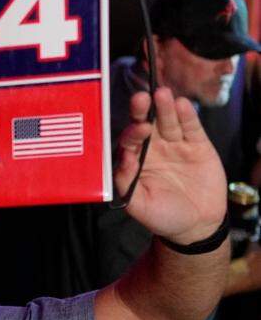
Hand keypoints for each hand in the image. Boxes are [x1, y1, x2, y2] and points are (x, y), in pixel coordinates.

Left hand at [116, 88, 226, 243]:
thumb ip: (127, 182)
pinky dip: (187, 116)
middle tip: (142, 98)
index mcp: (135, 160)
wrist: (195, 224)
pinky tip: (182, 104)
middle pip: (145, 124)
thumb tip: (123, 159)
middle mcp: (153, 149)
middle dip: (142, 111)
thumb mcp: (139, 204)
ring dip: (164, 107)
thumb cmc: (162, 216)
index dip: (131, 134)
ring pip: (167, 121)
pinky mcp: (197, 145)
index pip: (128, 141)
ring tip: (162, 94)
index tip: (138, 130)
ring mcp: (175, 145)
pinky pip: (191, 128)